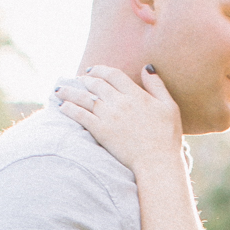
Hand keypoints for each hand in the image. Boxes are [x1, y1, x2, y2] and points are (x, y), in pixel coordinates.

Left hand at [56, 64, 181, 176]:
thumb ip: (157, 85)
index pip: (114, 74)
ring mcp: (110, 117)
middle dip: (85, 80)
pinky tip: (62, 107)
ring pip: (85, 98)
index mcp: (136, 95)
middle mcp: (120, 102)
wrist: (158, 162)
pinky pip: (81, 116)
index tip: (92, 71)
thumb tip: (146, 67)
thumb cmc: (167, 137)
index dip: (100, 70)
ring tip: (60, 91)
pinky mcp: (101, 131)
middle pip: (97, 84)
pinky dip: (70, 109)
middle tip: (78, 80)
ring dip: (70, 92)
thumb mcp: (169, 106)